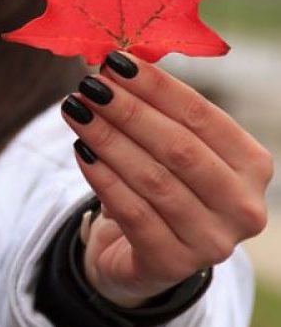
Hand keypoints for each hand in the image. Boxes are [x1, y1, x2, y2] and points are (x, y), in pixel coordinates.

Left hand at [60, 52, 273, 307]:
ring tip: (75, 110)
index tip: (114, 60)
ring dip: (108, 139)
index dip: (156, 86)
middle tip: (88, 85)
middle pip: (178, 147)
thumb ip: (154, 108)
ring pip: (153, 179)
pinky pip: (133, 213)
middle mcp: (243, 206)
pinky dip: (103, 178)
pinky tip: (81, 150)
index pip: (201, 115)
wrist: (145, 253)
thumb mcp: (168, 145)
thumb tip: (114, 64)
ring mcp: (212, 242)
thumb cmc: (162, 182)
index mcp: (251, 164)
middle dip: (128, 111)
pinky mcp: (172, 265)